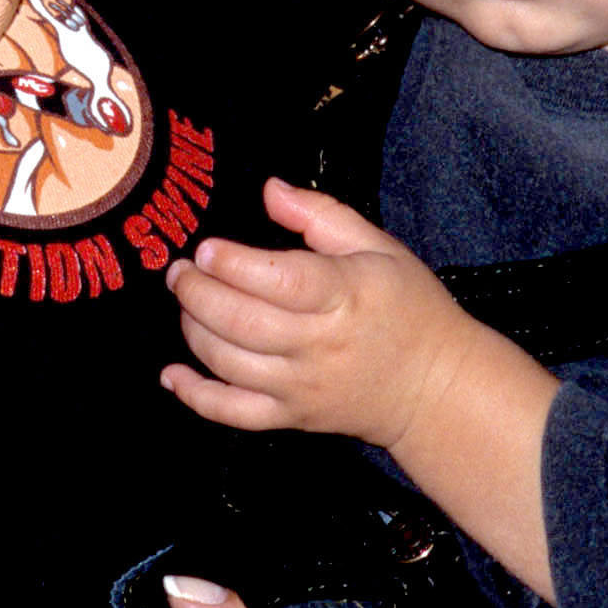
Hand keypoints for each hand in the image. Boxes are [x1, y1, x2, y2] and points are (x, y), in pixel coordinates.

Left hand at [163, 176, 475, 449]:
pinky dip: (195, 396)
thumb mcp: (378, 247)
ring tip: (186, 302)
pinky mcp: (292, 417)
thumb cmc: (408, 308)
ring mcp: (302, 387)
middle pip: (241, 322)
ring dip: (193, 330)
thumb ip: (319, 214)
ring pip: (228, 364)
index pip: (279, 280)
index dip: (233, 264)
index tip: (207, 247)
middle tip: (180, 271)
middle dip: (197, 293)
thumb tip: (269, 190)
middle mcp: (319, 345)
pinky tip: (171, 375)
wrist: (436, 388)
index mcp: (344, 295)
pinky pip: (233, 413)